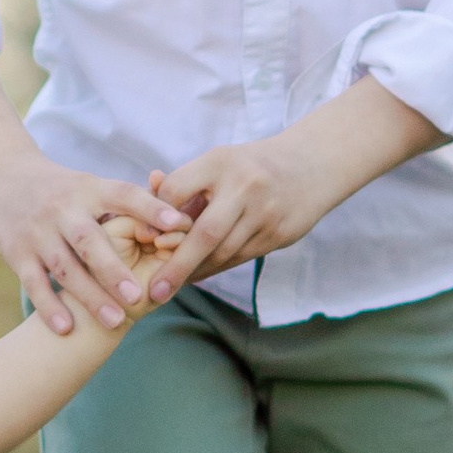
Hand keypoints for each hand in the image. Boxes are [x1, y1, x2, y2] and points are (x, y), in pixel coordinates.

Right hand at [0, 142, 186, 335]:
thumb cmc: (60, 189)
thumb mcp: (88, 185)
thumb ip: (127, 204)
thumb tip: (180, 221)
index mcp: (88, 189)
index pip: (123, 195)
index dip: (151, 208)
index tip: (178, 223)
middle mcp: (62, 209)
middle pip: (90, 241)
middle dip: (114, 270)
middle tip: (140, 295)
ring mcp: (38, 232)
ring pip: (66, 267)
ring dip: (90, 296)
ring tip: (116, 322)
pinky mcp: (17, 252)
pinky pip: (34, 283)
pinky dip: (49, 307)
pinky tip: (67, 328)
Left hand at [148, 80, 442, 295]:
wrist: (311, 166)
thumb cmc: (249, 166)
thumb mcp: (217, 162)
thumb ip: (183, 184)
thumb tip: (146, 204)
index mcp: (220, 162)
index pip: (176, 193)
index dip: (157, 217)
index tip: (142, 237)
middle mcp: (244, 187)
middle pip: (203, 233)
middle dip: (176, 265)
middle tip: (154, 290)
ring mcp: (265, 213)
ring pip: (223, 252)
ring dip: (196, 271)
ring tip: (171, 285)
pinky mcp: (279, 234)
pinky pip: (240, 258)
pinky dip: (216, 268)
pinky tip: (198, 275)